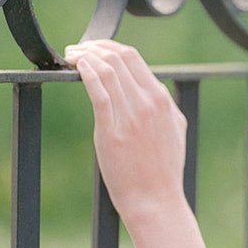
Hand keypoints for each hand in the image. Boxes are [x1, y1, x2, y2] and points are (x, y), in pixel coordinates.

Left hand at [63, 37, 187, 225]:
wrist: (156, 200)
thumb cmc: (164, 170)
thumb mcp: (176, 129)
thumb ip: (165, 105)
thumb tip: (154, 87)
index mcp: (162, 100)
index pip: (134, 58)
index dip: (109, 47)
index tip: (93, 49)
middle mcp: (148, 103)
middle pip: (119, 58)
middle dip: (94, 47)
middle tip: (77, 49)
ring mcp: (131, 117)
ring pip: (107, 70)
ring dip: (85, 57)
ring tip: (71, 56)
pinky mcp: (112, 132)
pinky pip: (99, 92)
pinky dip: (87, 73)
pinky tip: (76, 68)